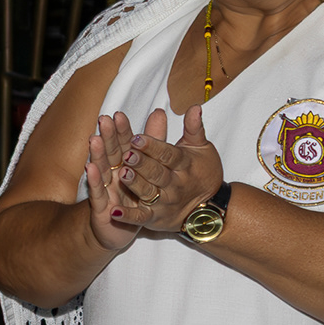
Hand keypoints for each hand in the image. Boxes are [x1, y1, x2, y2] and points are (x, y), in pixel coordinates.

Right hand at [84, 113, 145, 252]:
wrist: (114, 231)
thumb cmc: (130, 198)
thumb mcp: (146, 169)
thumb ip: (154, 140)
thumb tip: (160, 112)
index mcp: (124, 165)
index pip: (123, 144)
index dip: (121, 131)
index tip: (119, 115)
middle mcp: (113, 175)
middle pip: (111, 153)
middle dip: (108, 137)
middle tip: (105, 120)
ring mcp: (106, 190)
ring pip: (102, 170)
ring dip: (98, 155)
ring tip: (95, 139)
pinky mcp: (101, 207)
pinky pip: (98, 193)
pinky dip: (95, 181)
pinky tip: (91, 168)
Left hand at [113, 105, 224, 230]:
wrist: (209, 208)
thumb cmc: (202, 172)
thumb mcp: (201, 149)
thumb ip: (194, 129)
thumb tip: (194, 106)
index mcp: (184, 164)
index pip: (168, 154)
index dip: (153, 146)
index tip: (137, 137)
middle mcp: (175, 184)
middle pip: (157, 173)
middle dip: (142, 164)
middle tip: (127, 155)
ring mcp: (164, 202)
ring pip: (148, 193)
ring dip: (135, 185)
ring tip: (121, 174)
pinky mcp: (155, 218)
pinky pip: (141, 218)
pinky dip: (128, 217)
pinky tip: (114, 212)